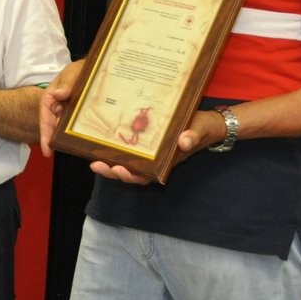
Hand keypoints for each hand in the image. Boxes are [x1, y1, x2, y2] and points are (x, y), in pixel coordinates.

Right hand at [39, 59, 83, 156]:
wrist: (90, 70)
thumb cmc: (76, 71)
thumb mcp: (71, 74)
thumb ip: (66, 84)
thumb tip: (58, 94)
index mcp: (50, 100)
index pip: (45, 120)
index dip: (45, 135)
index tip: (47, 149)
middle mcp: (57, 110)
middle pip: (54, 129)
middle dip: (54, 141)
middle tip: (55, 154)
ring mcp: (67, 115)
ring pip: (64, 130)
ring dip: (66, 139)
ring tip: (71, 150)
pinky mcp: (77, 117)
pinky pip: (76, 127)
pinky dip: (77, 134)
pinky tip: (83, 142)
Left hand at [87, 108, 219, 183]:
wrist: (207, 123)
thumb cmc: (202, 128)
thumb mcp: (199, 130)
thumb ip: (192, 136)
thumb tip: (184, 142)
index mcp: (166, 162)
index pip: (146, 176)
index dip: (131, 176)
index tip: (119, 170)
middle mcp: (155, 160)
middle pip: (130, 172)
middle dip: (113, 172)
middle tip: (97, 165)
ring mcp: (150, 153)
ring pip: (127, 163)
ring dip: (110, 163)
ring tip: (94, 159)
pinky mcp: (146, 142)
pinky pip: (129, 150)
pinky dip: (116, 149)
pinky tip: (101, 142)